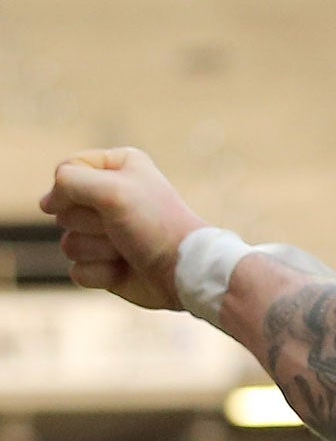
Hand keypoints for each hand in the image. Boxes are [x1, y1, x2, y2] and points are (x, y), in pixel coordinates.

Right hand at [39, 148, 205, 310]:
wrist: (183, 271)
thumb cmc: (154, 225)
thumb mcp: (112, 189)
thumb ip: (69, 181)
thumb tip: (47, 203)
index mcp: (118, 168)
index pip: (66, 170)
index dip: (74, 188)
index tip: (108, 199)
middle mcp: (110, 197)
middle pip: (63, 209)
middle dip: (90, 223)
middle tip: (123, 226)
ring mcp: (105, 233)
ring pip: (67, 243)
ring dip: (97, 250)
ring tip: (126, 249)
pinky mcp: (103, 264)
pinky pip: (76, 270)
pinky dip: (100, 272)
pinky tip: (124, 269)